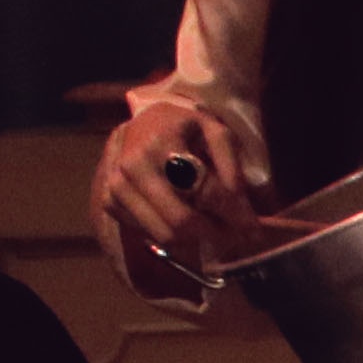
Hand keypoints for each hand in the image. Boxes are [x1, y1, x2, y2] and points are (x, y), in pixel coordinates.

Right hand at [91, 96, 252, 299]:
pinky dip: (171, 233)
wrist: (140, 124)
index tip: (253, 231)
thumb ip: (232, 170)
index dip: (233, 215)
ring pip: (165, 235)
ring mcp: (116, 187)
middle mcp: (133, 167)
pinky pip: (149, 235)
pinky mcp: (109, 202)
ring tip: (209, 222)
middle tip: (232, 233)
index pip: (203, 190)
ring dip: (194, 237)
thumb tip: (242, 214)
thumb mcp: (215, 133)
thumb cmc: (184, 128)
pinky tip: (181, 214)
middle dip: (213, 233)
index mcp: (161, 142)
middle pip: (181, 221)